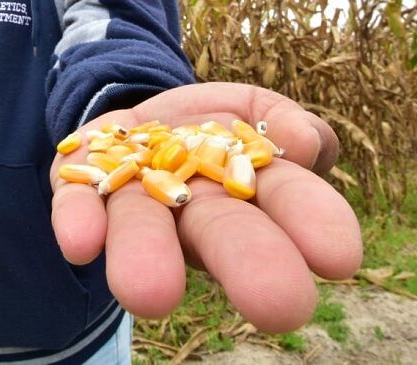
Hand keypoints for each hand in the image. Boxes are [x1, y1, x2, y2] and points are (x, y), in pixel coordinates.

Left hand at [50, 83, 361, 332]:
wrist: (140, 117)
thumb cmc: (215, 130)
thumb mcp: (258, 111)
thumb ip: (283, 122)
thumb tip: (302, 144)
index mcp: (250, 191)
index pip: (289, 207)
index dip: (313, 225)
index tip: (340, 257)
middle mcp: (193, 208)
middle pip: (221, 231)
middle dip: (247, 262)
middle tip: (279, 305)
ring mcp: (135, 196)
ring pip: (143, 226)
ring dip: (147, 257)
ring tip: (150, 294)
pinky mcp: (80, 181)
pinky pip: (76, 201)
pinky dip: (78, 222)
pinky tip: (80, 245)